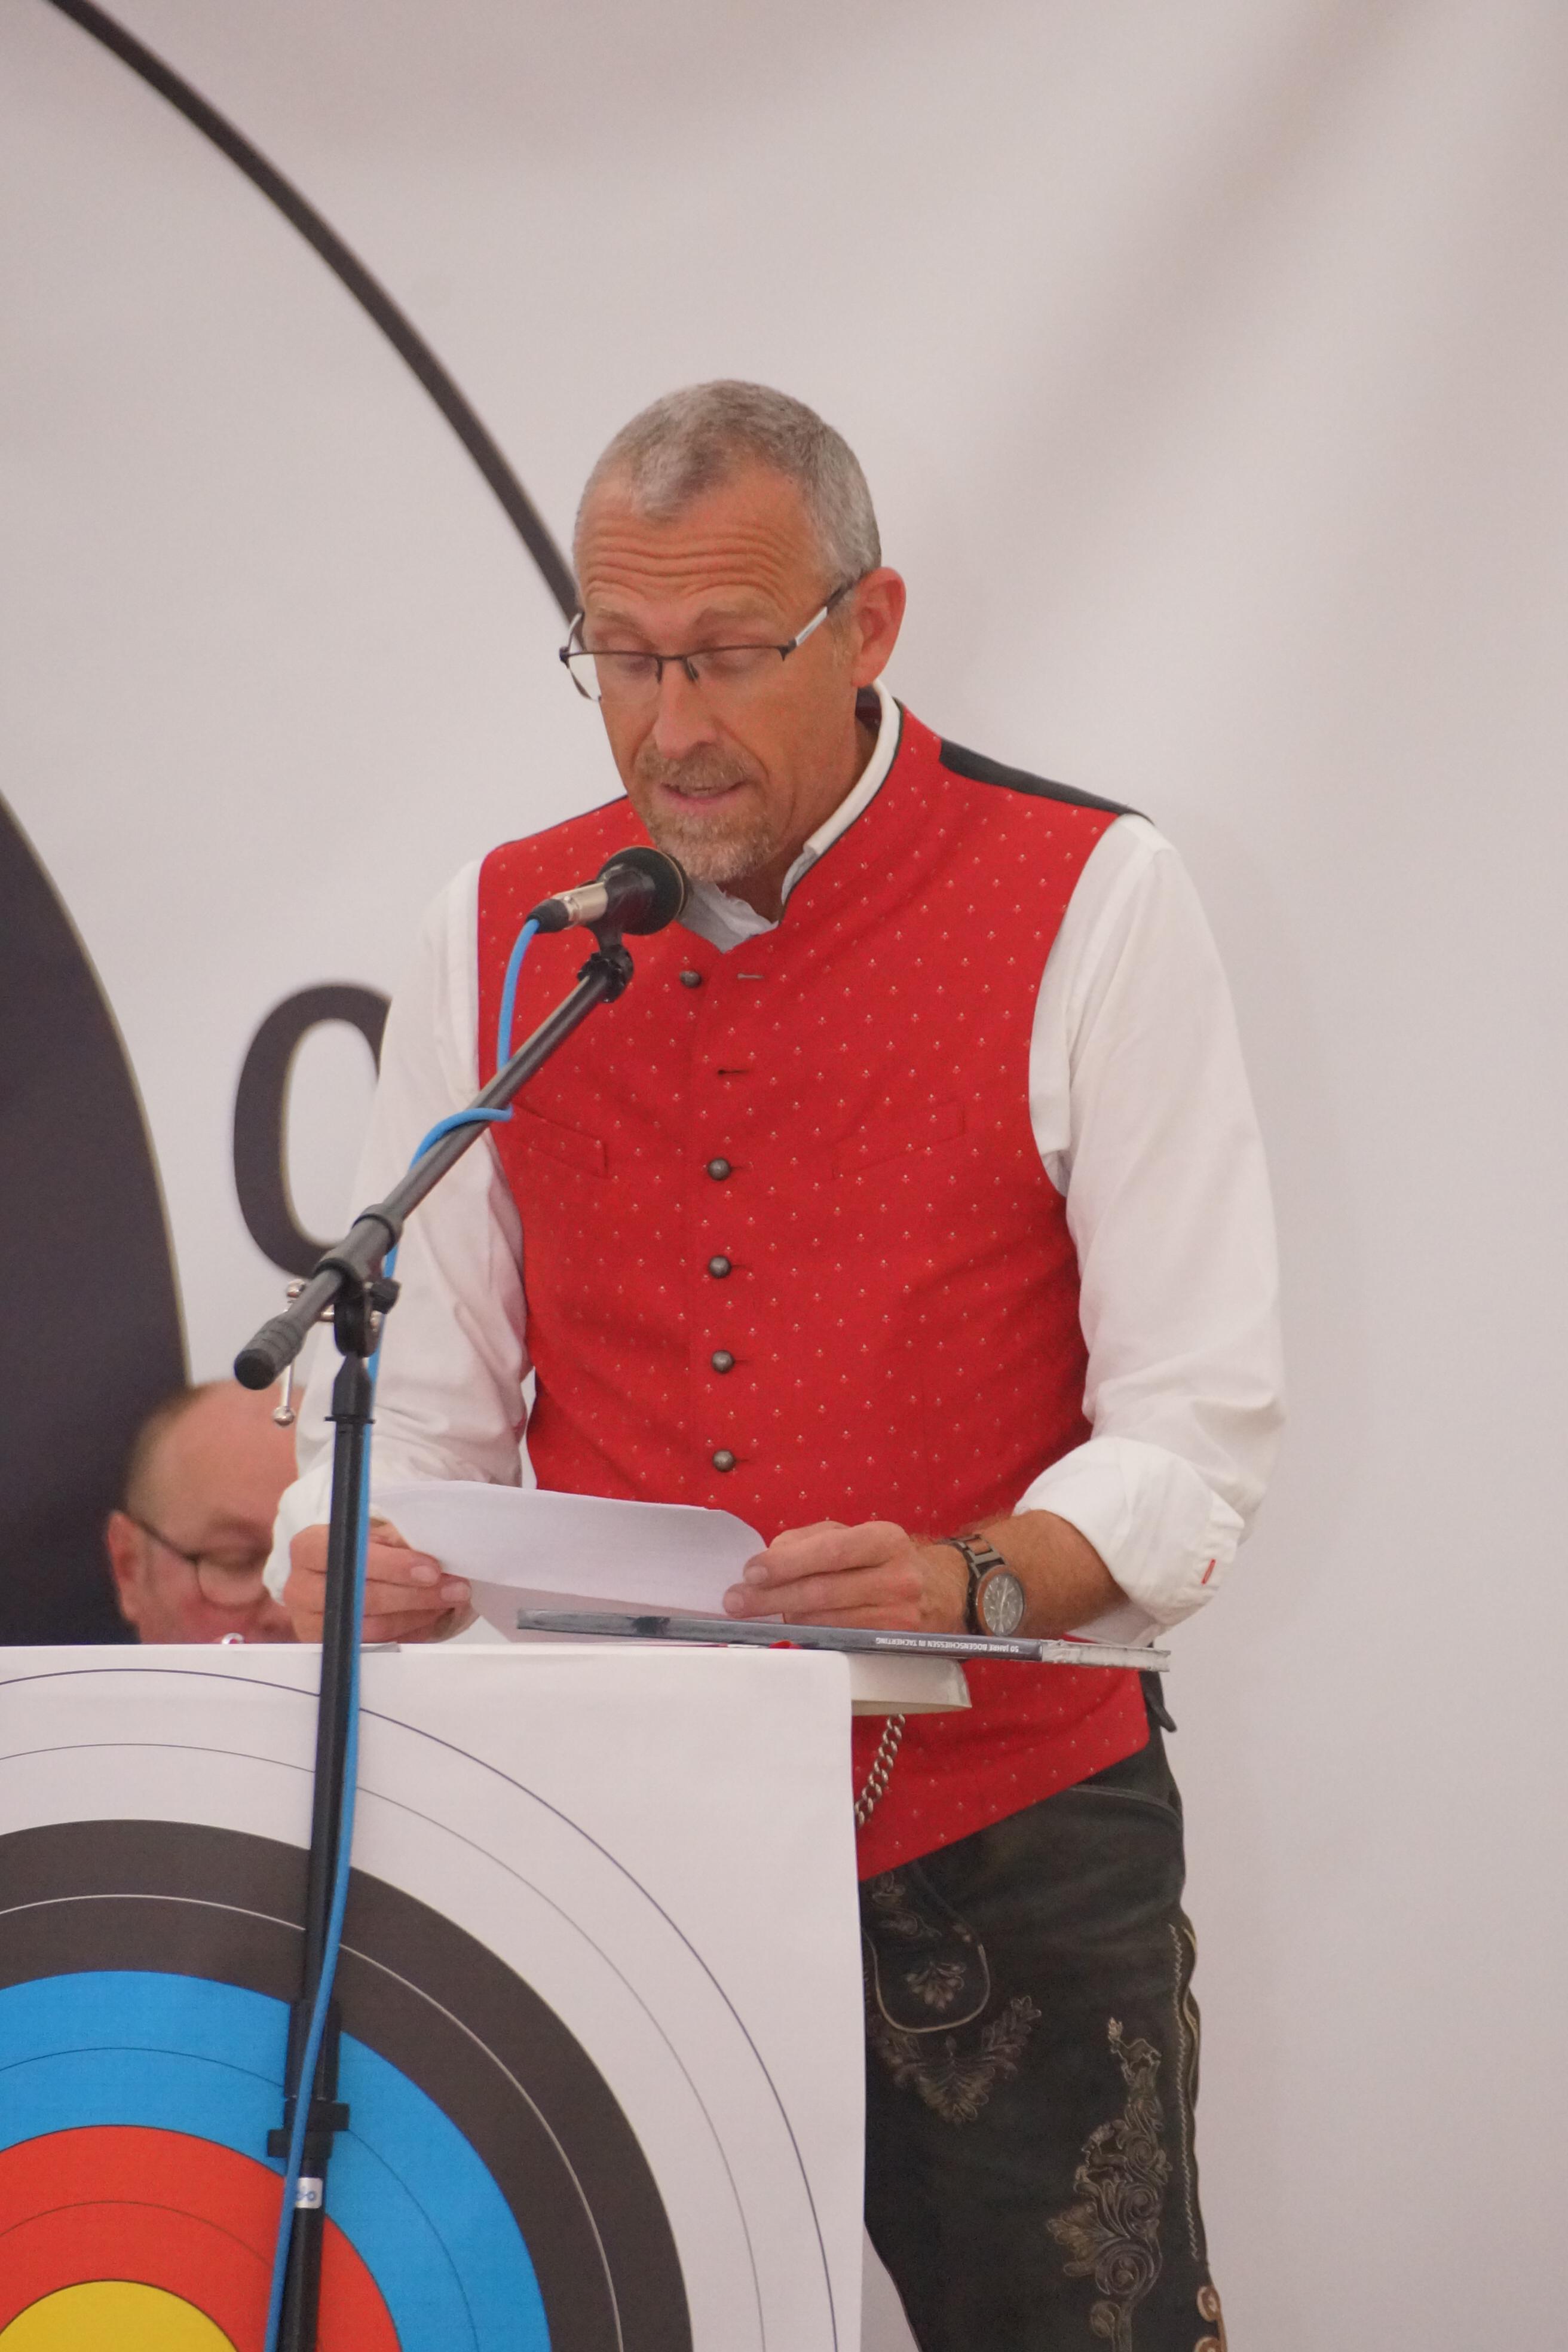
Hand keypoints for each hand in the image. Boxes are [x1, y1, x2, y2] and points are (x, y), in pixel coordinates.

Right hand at [285, 1520, 470, 1643]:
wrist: (336, 1578)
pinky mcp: (328, 1649)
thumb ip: (395, 1540)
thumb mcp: (372, 1534)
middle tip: (455, 1588)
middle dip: (415, 1593)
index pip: (348, 1554)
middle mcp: (300, 1588)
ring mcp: (310, 1624)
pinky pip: (375, 1646)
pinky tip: (432, 1616)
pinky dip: (410, 1631)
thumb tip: (432, 1552)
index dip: (392, 1564)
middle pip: (362, 1596)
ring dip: (418, 1614)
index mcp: (308, 1548)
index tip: (431, 1569)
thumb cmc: (359, 1551)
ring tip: (450, 1600)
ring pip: (371, 1626)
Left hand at [722, 1519, 967, 1631]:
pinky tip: (786, 1631)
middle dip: (772, 1598)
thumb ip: (812, 1540)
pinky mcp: (893, 1644)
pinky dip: (808, 1636)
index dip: (787, 1563)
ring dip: (784, 1620)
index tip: (751, 1571)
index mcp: (885, 1539)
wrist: (944, 1591)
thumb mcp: (857, 1535)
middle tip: (735, 1601)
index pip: (830, 1551)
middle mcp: (897, 1577)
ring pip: (828, 1621)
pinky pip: (840, 1641)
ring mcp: (898, 1616)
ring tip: (752, 1615)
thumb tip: (769, 1558)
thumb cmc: (886, 1559)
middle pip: (824, 1591)